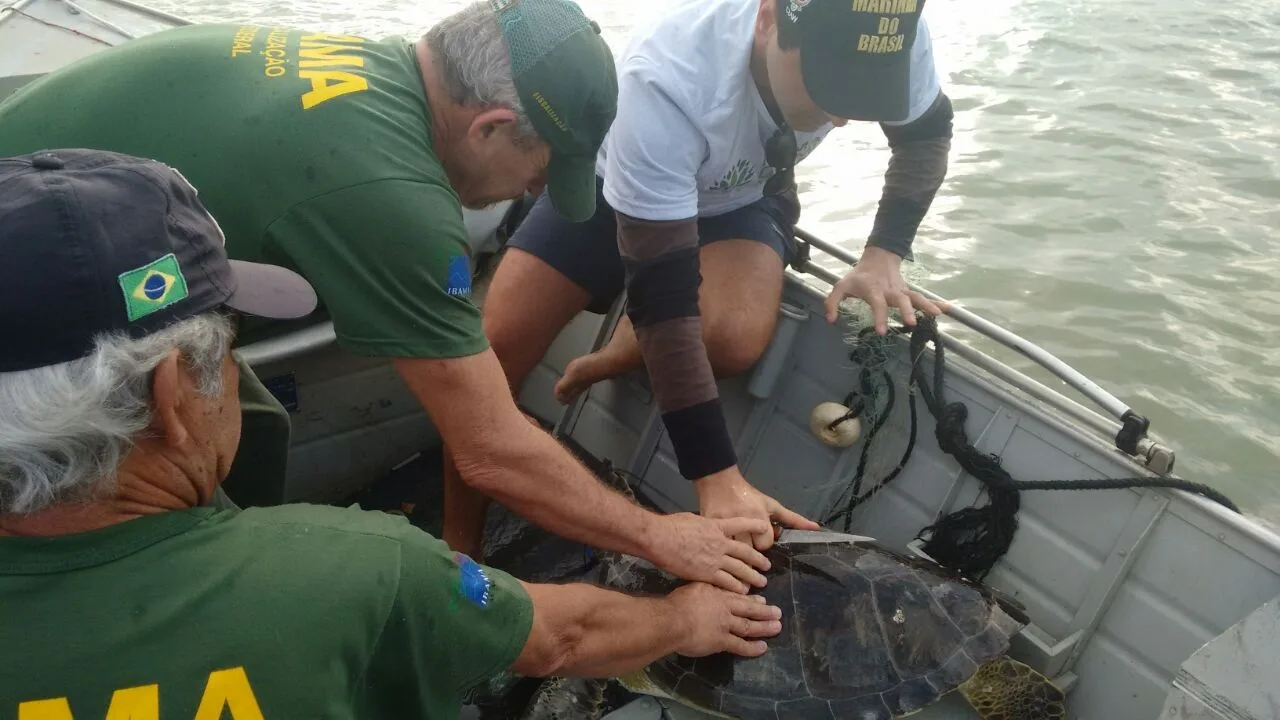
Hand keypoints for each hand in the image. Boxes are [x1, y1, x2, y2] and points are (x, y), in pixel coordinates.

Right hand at [647, 512, 773, 593]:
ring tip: (761, 582)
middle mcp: (721, 543)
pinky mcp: (707, 574)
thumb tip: (706, 525)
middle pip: (745, 551)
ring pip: (740, 569)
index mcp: (716, 526)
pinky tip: (744, 593)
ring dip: (752, 576)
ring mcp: (716, 559)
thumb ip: (704, 525)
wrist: (661, 539)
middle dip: (758, 559)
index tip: (765, 528)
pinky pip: (727, 582)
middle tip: (767, 566)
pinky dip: (737, 587)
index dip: (754, 525)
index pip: (741, 523)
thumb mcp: (692, 519)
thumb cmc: (671, 525)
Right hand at [667, 583, 782, 657]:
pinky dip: (752, 648)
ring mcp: (726, 625)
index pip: (738, 597)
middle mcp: (725, 608)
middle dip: (765, 612)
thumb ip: (705, 586)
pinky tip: (763, 648)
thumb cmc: (678, 602)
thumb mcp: (693, 586)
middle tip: (778, 613)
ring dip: (764, 627)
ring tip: (777, 627)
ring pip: (749, 626)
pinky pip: (740, 645)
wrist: (672, 620)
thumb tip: (710, 584)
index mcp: (717, 594)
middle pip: (749, 610)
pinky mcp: (722, 641)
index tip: (763, 600)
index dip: (752, 600)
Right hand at [696, 468, 819, 550]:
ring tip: (737, 556)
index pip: (766, 544)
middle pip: (750, 551)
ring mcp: (725, 527)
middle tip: (750, 549)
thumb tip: (815, 528)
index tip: (761, 540)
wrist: (719, 482)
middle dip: (751, 551)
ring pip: (733, 552)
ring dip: (736, 554)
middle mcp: (742, 523)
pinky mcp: (711, 528)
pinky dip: (721, 551)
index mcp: (759, 518)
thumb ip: (793, 519)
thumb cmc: (748, 495)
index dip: (765, 543)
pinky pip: (718, 547)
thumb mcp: (772, 505)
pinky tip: (722, 553)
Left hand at [823, 245, 947, 333]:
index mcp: (873, 289)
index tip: (882, 332)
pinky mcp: (908, 292)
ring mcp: (901, 290)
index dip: (880, 316)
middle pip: (900, 299)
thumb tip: (831, 320)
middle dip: (906, 311)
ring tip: (938, 315)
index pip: (877, 303)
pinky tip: (947, 309)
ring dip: (926, 305)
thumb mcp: (841, 286)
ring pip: (915, 297)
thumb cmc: (858, 276)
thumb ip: (833, 302)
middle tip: (911, 324)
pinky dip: (935, 302)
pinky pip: (922, 297)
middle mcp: (889, 290)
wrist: (877, 259)